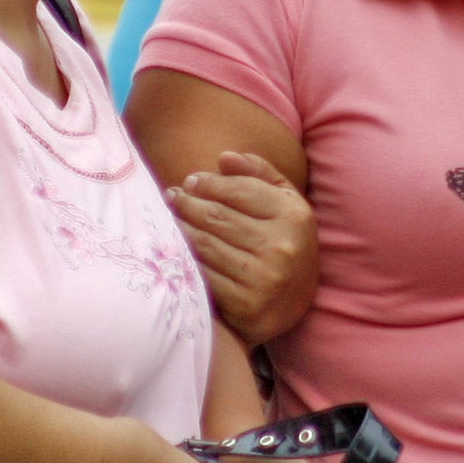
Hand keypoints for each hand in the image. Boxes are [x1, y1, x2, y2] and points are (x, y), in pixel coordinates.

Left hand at [169, 151, 317, 346]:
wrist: (294, 305)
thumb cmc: (285, 243)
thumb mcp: (284, 204)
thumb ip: (259, 175)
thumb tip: (224, 157)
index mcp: (294, 215)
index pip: (241, 190)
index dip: (210, 183)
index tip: (190, 181)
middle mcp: (281, 245)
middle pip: (218, 216)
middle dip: (187, 203)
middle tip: (171, 196)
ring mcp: (264, 276)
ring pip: (205, 243)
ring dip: (179, 228)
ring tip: (169, 218)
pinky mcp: (246, 303)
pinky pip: (203, 273)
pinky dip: (185, 258)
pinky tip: (177, 248)